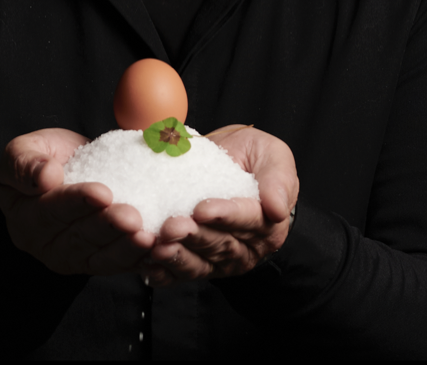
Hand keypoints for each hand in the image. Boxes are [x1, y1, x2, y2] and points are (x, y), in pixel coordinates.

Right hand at [0, 128, 155, 275]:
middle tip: (132, 218)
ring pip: (100, 258)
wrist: (62, 172)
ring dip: (125, 248)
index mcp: (25, 217)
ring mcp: (73, 257)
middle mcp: (47, 244)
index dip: (77, 202)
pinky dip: (138, 259)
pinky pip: (117, 264)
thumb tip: (45, 176)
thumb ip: (25, 163)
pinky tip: (156, 250)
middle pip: (78, 238)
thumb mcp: (22, 150)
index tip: (103, 192)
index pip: (52, 210)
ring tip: (147, 237)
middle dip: (107, 228)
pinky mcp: (97, 261)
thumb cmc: (41, 159)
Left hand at [142, 125, 298, 286]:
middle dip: (194, 236)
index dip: (224, 216)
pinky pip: (181, 273)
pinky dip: (164, 272)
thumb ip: (278, 179)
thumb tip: (278, 209)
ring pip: (199, 262)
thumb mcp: (273, 155)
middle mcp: (245, 246)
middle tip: (171, 226)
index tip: (202, 209)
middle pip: (219, 244)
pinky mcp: (198, 262)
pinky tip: (149, 265)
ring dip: (177, 255)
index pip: (247, 221)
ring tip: (159, 244)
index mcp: (266, 222)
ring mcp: (219, 258)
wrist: (229, 162)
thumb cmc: (253, 156)